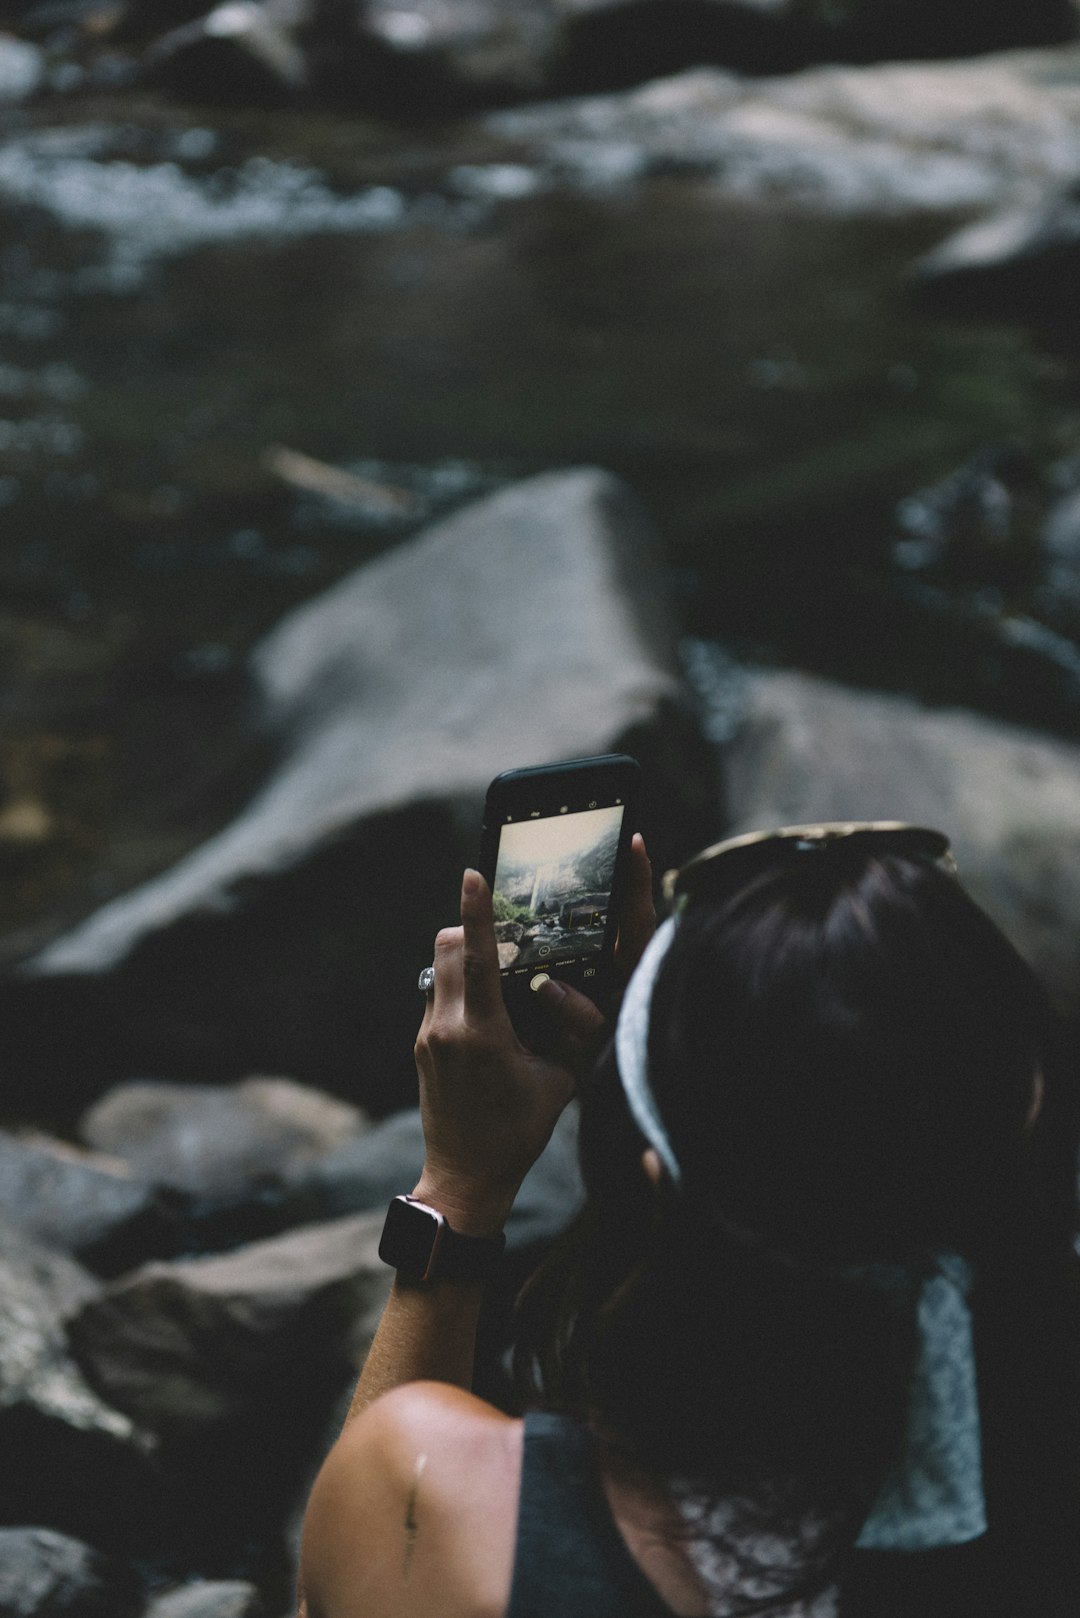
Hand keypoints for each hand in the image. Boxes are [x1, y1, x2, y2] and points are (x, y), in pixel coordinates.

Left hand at [412, 836, 654, 1235]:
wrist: (465, 1177)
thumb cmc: (519, 1132)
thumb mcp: (558, 1081)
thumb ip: (565, 1030)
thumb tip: (566, 988)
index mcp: (482, 1034)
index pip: (477, 958)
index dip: (477, 912)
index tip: (472, 874)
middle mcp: (446, 1028)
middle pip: (447, 948)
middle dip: (472, 929)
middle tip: (504, 935)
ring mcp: (427, 1036)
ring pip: (438, 969)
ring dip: (465, 959)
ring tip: (500, 978)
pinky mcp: (420, 1045)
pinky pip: (436, 996)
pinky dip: (459, 989)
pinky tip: (487, 1016)